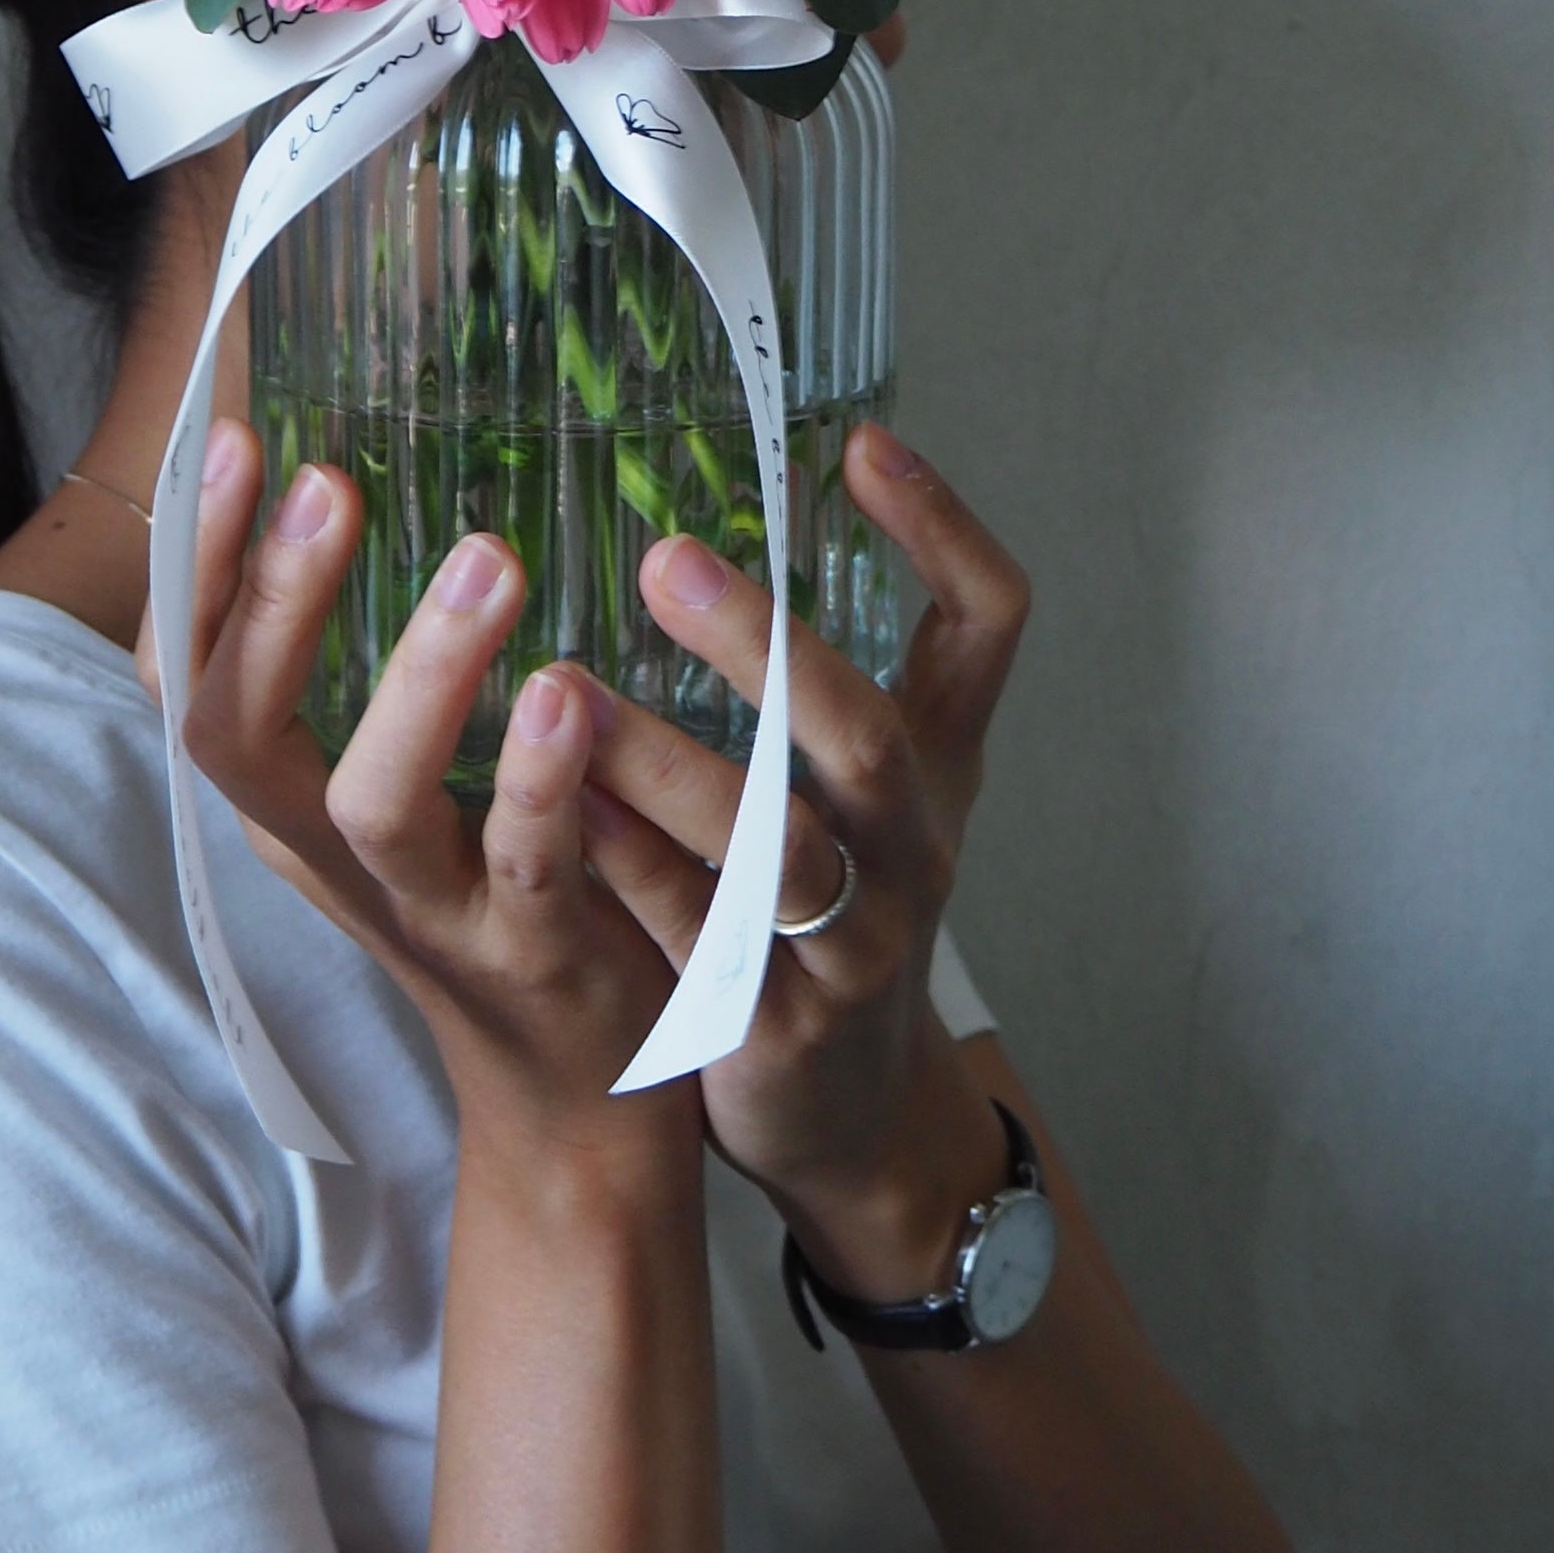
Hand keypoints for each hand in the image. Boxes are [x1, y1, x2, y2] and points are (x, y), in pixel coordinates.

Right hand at [175, 423, 695, 1157]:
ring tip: (486, 559)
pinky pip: (521, 865)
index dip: (198, 563)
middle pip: (236, 732)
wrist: (580, 1093)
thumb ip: (367, 661)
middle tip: (329, 479)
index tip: (237, 438)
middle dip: (272, 601)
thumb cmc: (492, 882)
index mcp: (283, 799)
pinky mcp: (530, 954)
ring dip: (421, 677)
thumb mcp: (402, 775)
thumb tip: (356, 467)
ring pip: (374, 802)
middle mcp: (326, 854)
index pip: (186, 674)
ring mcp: (425, 910)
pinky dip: (535, 778)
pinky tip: (563, 690)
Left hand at [578, 424, 1032, 1296]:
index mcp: (935, 763)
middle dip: (766, 646)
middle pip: (866, 735)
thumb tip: (759, 498)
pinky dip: (631, 871)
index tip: (858, 440)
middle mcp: (909, 843)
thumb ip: (826, 667)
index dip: (943, 532)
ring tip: (573, 693)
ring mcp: (848, 942)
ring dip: (671, 768)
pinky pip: (696, 939)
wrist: (851, 1112)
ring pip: (774, 850)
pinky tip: (564, 814)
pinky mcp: (770, 1024)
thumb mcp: (873, 785)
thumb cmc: (843, 901)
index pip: (989, 624)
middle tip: (663, 558)